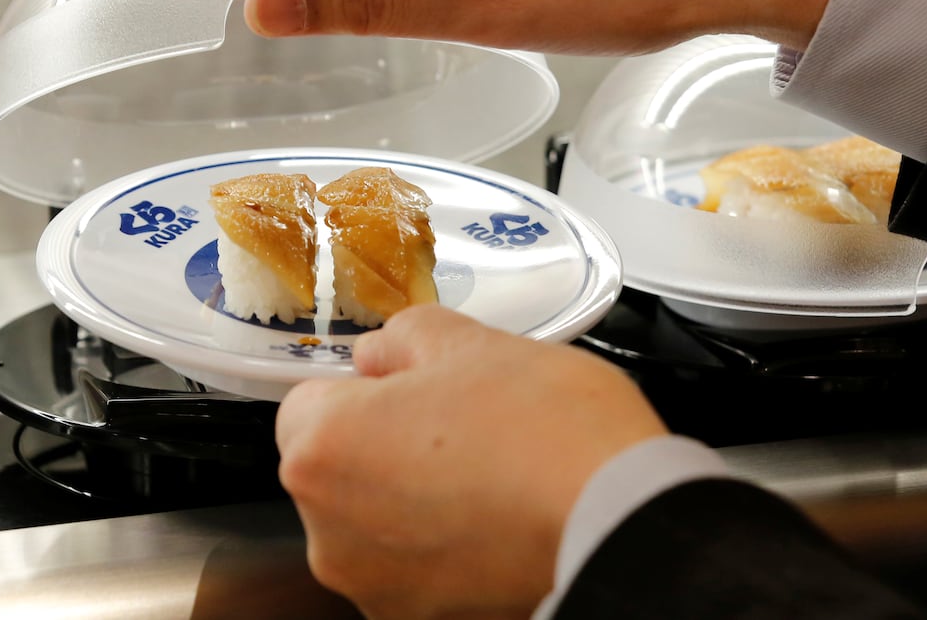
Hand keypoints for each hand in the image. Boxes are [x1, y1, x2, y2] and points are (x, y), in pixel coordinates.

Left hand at [273, 305, 667, 618]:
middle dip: (387, 447)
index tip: (410, 388)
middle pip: (339, 471)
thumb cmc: (547, 432)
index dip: (363, 390)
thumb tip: (382, 355)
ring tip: (491, 474)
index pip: (307, 405)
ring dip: (415, 501)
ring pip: (378, 525)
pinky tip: (500, 520)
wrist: (619, 521)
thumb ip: (406, 338)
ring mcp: (375, 587)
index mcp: (324, 448)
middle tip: (461, 424)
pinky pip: (418, 570)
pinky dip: (447, 549)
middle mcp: (329, 532)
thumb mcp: (474, 343)